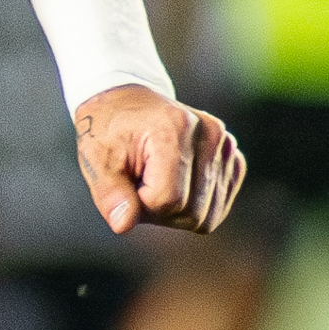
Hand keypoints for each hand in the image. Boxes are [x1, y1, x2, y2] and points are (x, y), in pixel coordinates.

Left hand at [75, 87, 242, 236]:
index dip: (141, 204)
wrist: (126, 104)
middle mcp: (209, 134)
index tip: (127, 183)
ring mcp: (225, 145)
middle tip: (139, 184)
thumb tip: (122, 224)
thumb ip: (109, 194)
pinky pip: (218, 206)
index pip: (168, 199)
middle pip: (191, 212)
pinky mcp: (232, 157)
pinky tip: (176, 183)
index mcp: (173, 129)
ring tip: (156, 181)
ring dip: (176, 210)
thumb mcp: (96, 160)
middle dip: (159, 210)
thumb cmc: (109, 132)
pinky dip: (195, 205)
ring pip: (206, 216)